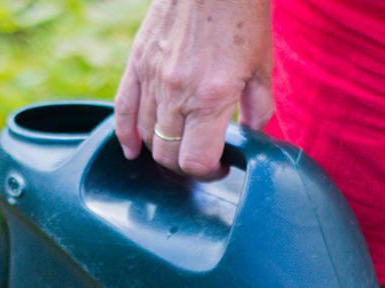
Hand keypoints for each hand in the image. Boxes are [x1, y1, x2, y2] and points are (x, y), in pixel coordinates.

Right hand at [114, 0, 272, 179]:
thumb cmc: (242, 14)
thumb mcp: (262, 65)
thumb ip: (258, 109)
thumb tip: (254, 137)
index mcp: (212, 96)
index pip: (196, 161)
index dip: (208, 173)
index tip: (219, 167)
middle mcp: (178, 92)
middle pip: (168, 156)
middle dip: (186, 166)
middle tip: (200, 158)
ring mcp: (153, 78)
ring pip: (146, 137)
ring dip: (161, 150)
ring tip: (178, 146)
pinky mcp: (137, 63)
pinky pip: (123, 110)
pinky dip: (125, 135)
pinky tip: (132, 149)